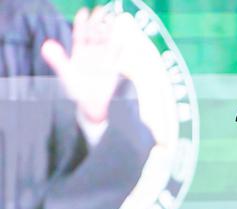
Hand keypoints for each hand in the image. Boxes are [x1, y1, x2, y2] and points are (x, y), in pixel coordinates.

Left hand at [40, 6, 123, 123]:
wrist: (91, 104)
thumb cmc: (76, 89)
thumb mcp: (66, 73)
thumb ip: (57, 59)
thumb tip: (46, 44)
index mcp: (79, 52)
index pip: (80, 34)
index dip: (82, 23)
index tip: (84, 11)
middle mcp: (91, 53)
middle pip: (95, 34)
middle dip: (98, 21)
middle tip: (101, 9)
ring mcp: (102, 60)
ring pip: (106, 41)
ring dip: (110, 30)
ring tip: (113, 18)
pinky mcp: (112, 68)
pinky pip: (117, 56)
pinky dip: (120, 48)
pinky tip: (123, 39)